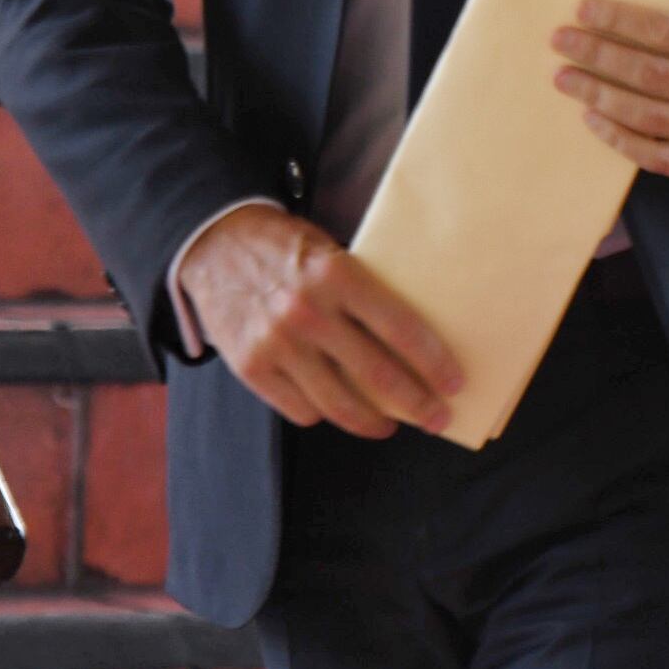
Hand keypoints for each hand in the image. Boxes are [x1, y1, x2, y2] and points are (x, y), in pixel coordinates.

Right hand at [174, 205, 461, 436]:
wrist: (215, 243)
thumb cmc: (286, 248)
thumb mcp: (334, 253)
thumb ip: (364, 292)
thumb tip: (412, 339)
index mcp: (338, 276)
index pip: (400, 328)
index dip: (433, 362)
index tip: (454, 382)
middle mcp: (308, 313)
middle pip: (376, 374)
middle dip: (416, 403)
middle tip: (437, 417)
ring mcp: (276, 344)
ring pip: (338, 403)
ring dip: (371, 421)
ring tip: (388, 424)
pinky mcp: (250, 368)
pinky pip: (299, 409)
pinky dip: (323, 414)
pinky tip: (336, 407)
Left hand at [551, 0, 668, 182]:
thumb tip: (608, 23)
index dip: (622, 20)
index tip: (583, 11)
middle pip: (653, 74)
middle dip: (600, 55)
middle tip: (562, 43)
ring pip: (650, 116)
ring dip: (599, 95)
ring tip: (567, 78)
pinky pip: (656, 156)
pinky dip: (618, 137)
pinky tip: (592, 118)